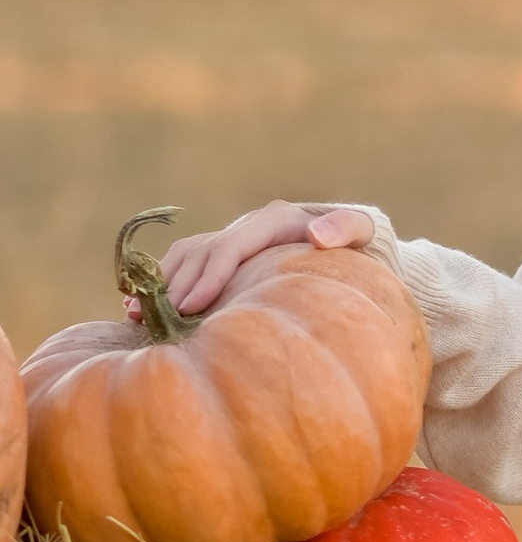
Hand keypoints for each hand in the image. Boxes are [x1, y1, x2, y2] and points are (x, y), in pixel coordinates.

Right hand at [149, 200, 373, 321]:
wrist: (351, 242)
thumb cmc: (360, 242)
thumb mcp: (363, 230)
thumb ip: (346, 227)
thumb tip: (318, 235)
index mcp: (274, 220)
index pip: (231, 247)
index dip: (209, 276)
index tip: (192, 307)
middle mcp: (246, 226)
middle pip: (201, 253)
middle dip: (176, 286)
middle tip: (155, 320)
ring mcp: (233, 239)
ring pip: (185, 256)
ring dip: (160, 284)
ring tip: (138, 316)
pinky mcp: (225, 255)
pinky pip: (186, 264)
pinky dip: (162, 283)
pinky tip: (141, 310)